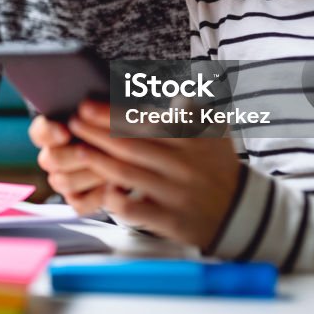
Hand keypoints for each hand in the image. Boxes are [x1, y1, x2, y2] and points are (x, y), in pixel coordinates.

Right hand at [29, 111, 106, 214]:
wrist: (133, 147)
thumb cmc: (116, 123)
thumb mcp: (108, 108)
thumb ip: (95, 107)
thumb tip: (87, 105)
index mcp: (53, 130)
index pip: (40, 132)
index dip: (50, 133)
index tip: (66, 131)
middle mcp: (53, 156)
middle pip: (50, 160)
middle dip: (76, 155)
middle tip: (100, 149)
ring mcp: (64, 179)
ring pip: (63, 182)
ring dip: (90, 174)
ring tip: (114, 167)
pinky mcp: (78, 200)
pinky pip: (79, 204)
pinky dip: (96, 196)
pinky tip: (114, 185)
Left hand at [67, 101, 241, 249]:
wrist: (240, 210)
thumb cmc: (215, 163)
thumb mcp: (214, 129)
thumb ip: (192, 108)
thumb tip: (172, 92)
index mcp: (190, 139)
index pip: (144, 121)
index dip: (111, 113)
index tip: (85, 105)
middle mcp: (183, 165)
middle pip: (131, 146)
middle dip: (96, 132)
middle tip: (72, 122)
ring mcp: (176, 194)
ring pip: (129, 176)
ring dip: (99, 162)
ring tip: (78, 149)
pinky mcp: (170, 220)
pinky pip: (137, 210)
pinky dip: (116, 200)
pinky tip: (100, 190)